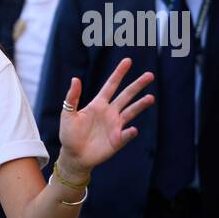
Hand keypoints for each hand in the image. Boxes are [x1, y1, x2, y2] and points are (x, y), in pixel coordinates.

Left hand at [58, 57, 154, 176]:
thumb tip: (75, 78)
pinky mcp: (118, 139)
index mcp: (98, 104)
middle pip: (126, 95)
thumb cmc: (69, 135)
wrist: (74, 156)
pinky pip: (126, 134)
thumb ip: (72, 98)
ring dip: (141, 105)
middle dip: (137, 85)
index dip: (119, 73)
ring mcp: (115, 125)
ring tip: (151, 97)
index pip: (111, 85)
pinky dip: (129, 132)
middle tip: (150, 75)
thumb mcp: (68, 115)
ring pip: (131, 112)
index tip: (128, 61)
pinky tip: (132, 129)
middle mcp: (110, 112)